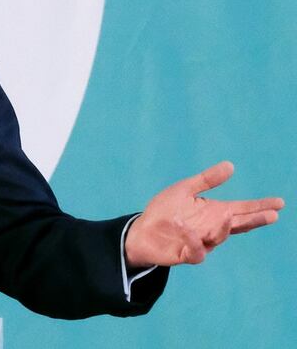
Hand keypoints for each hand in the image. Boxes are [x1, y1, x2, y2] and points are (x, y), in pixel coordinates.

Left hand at [125, 161, 284, 267]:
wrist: (141, 231)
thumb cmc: (164, 210)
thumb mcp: (185, 190)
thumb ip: (207, 180)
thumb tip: (231, 165)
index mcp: (214, 213)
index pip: (242, 210)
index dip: (260, 207)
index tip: (279, 202)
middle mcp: (212, 228)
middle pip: (238, 225)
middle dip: (254, 220)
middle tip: (272, 215)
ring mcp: (201, 242)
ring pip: (218, 237)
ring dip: (223, 226)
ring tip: (229, 213)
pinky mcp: (186, 254)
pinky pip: (195, 250)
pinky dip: (193, 239)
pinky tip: (186, 227)